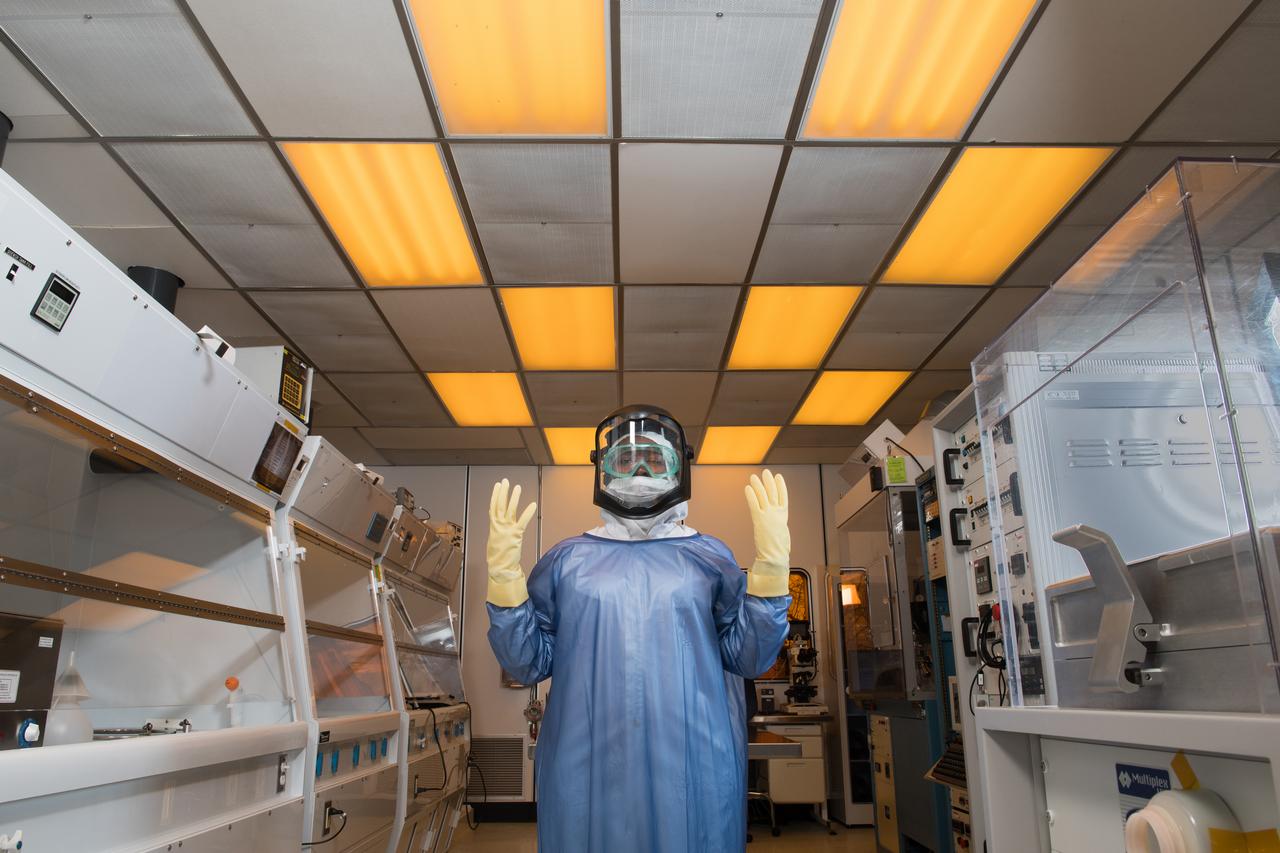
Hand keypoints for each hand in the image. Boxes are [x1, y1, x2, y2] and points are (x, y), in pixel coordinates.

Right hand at [486, 479, 535, 605]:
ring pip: (509, 510)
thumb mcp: (494, 541)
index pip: (493, 507)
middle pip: (499, 505)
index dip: (495, 495)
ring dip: (514, 498)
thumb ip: (497, 532)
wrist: (500, 569)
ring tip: (517, 487)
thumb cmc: (497, 558)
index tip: (497, 486)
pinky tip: (532, 504)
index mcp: (493, 527)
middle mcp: (498, 526)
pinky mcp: (515, 535)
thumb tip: (498, 527)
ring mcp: (506, 530)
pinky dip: (527, 512)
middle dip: (502, 492)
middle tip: (505, 481)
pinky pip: (522, 521)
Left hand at [745, 470, 789, 596]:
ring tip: (754, 476)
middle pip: (773, 493)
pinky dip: (751, 495)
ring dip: (758, 485)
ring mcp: (768, 516)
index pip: (783, 497)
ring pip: (763, 495)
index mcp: (783, 517)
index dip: (781, 486)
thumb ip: (778, 526)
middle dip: (769, 481)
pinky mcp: (759, 520)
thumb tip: (776, 527)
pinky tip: (747, 488)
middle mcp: (777, 513)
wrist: (775, 557)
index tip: (778, 477)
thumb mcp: (781, 535)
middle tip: (766, 472)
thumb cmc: (779, 550)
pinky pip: (754, 504)